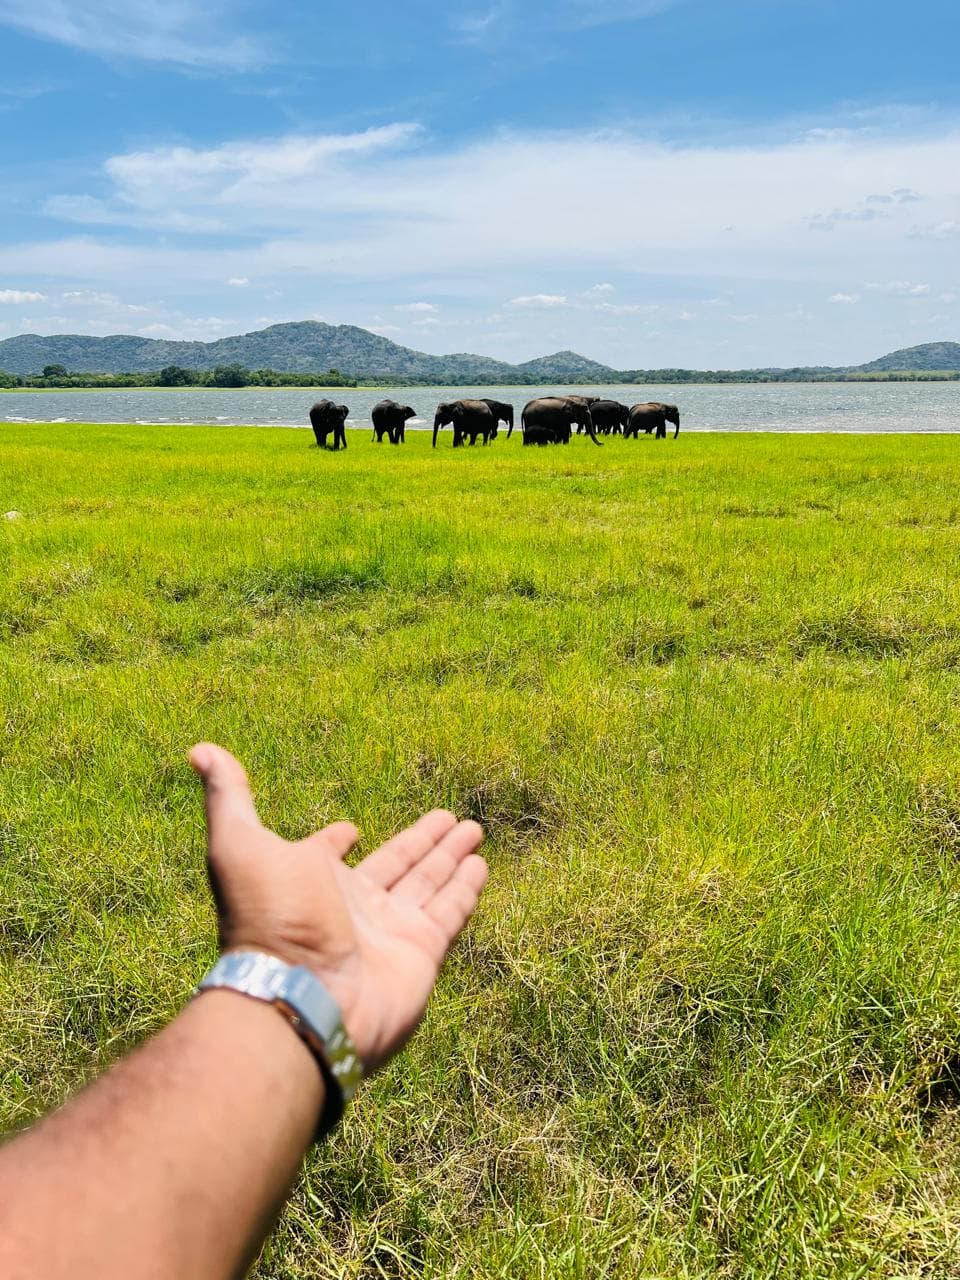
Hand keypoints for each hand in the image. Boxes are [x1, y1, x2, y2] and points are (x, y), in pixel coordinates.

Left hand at [189, 743, 487, 1071]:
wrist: (302, 996)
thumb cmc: (269, 917)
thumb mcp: (239, 845)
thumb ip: (229, 797)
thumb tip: (200, 751)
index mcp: (311, 880)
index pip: (328, 855)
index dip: (336, 840)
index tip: (348, 829)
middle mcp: (353, 905)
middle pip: (395, 863)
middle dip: (420, 840)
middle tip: (449, 816)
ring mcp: (389, 929)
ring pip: (428, 882)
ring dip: (450, 856)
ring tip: (474, 828)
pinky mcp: (422, 950)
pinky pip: (450, 911)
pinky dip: (466, 888)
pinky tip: (481, 865)